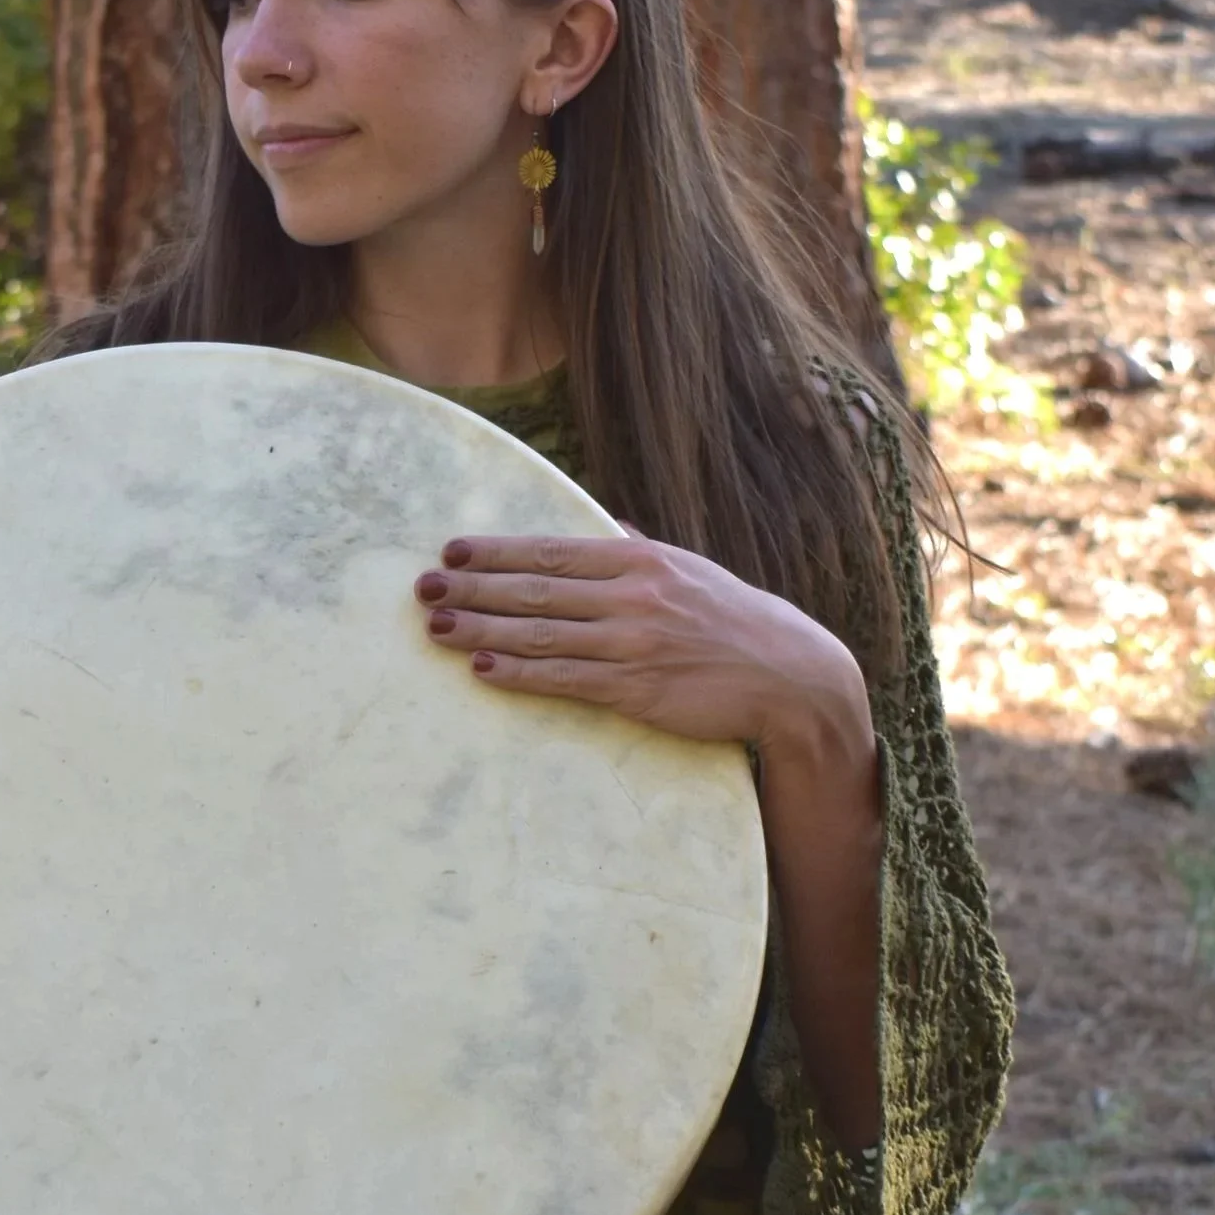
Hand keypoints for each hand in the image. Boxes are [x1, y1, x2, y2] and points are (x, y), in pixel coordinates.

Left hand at [416, 531, 874, 772]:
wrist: (791, 676)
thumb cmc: (735, 621)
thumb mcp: (689, 570)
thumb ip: (639, 548)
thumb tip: (603, 524)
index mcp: (642, 560)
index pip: (552, 550)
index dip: (496, 550)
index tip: (452, 548)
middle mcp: (633, 597)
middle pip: (535, 589)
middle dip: (473, 587)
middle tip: (423, 586)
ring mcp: (633, 644)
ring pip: (541, 633)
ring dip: (481, 629)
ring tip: (436, 625)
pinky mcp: (637, 690)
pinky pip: (565, 679)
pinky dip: (520, 671)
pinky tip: (482, 667)